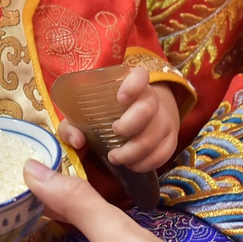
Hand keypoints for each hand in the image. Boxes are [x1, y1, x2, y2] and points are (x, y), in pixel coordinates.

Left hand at [59, 67, 178, 171]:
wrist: (139, 117)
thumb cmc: (105, 114)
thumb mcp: (84, 115)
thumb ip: (71, 126)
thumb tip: (77, 140)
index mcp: (129, 84)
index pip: (139, 76)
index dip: (133, 85)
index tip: (120, 98)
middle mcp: (151, 98)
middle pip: (148, 108)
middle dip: (130, 125)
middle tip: (114, 132)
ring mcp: (164, 118)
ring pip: (155, 134)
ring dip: (134, 151)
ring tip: (115, 157)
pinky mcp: (171, 138)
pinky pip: (164, 153)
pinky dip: (146, 163)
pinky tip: (132, 165)